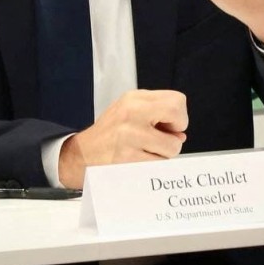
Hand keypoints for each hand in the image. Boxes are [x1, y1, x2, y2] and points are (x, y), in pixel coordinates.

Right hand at [57, 90, 187, 188]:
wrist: (83, 154)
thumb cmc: (110, 133)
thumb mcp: (130, 112)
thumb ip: (157, 116)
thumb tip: (181, 134)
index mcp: (134, 99)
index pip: (176, 100)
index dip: (179, 116)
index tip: (168, 125)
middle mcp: (131, 113)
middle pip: (176, 114)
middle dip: (177, 131)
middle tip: (165, 138)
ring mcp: (129, 135)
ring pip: (172, 147)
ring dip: (164, 154)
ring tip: (146, 151)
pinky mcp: (128, 158)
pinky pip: (159, 164)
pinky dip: (153, 165)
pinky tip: (139, 160)